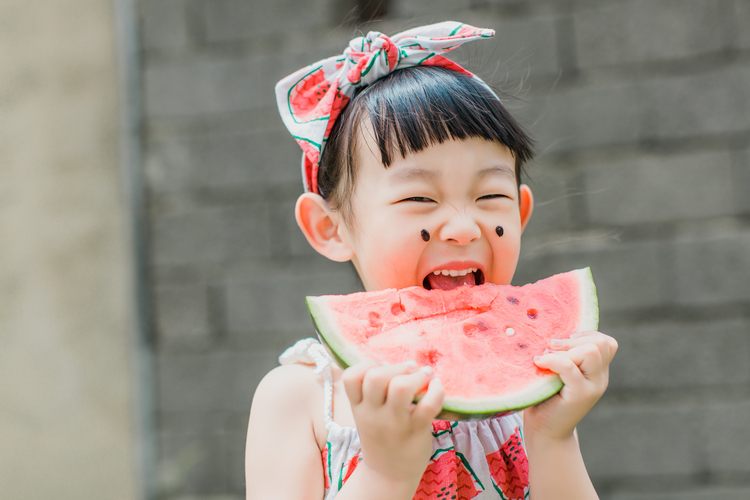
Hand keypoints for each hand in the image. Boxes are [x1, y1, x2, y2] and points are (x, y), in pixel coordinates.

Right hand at [342, 360, 443, 483]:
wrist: (389, 476)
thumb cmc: (382, 436)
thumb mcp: (367, 414)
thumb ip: (374, 391)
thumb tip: (396, 362)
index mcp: (359, 407)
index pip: (350, 376)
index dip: (367, 364)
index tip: (381, 367)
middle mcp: (373, 414)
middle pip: (376, 377)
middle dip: (396, 366)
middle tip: (410, 369)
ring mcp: (395, 423)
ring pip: (401, 387)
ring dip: (416, 376)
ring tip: (425, 376)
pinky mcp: (416, 430)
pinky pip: (428, 404)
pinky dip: (436, 390)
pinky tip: (436, 387)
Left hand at [524, 330, 617, 440]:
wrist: (545, 432)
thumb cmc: (545, 399)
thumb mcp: (558, 372)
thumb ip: (563, 355)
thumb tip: (550, 333)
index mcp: (597, 371)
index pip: (607, 343)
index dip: (587, 334)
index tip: (563, 342)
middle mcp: (600, 378)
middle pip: (601, 343)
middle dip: (574, 340)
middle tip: (552, 348)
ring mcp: (593, 387)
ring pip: (591, 351)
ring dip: (565, 350)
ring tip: (546, 357)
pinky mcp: (580, 395)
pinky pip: (569, 367)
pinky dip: (552, 360)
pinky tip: (538, 363)